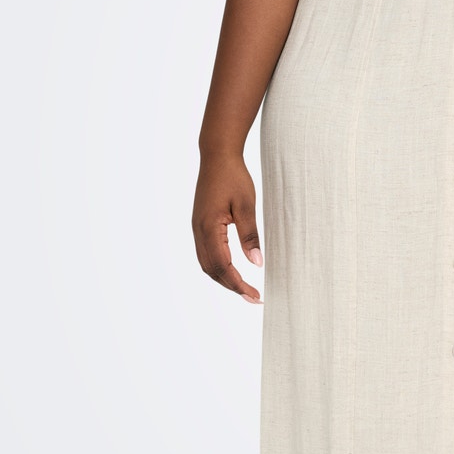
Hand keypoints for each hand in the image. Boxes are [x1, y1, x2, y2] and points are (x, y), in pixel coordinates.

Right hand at [193, 150, 262, 302]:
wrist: (217, 156)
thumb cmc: (233, 177)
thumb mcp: (247, 205)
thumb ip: (250, 235)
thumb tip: (257, 263)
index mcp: (209, 228)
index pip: (223, 266)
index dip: (238, 284)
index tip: (255, 295)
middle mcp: (198, 231)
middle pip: (212, 270)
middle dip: (232, 287)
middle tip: (253, 297)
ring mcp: (196, 228)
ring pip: (206, 264)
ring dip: (224, 279)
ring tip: (244, 288)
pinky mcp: (199, 224)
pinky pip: (205, 253)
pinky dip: (218, 267)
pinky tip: (231, 269)